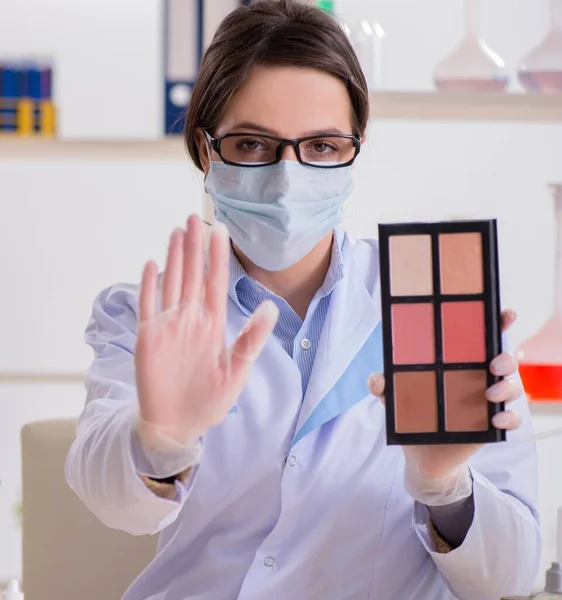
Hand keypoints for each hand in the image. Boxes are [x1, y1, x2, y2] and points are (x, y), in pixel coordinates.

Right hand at [134, 215, 278, 450]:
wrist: (178, 425)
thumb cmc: (209, 400)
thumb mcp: (236, 371)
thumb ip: (252, 339)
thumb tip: (272, 307)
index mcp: (213, 325)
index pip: (217, 283)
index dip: (218, 258)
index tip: (222, 231)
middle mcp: (191, 320)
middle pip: (193, 276)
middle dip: (195, 247)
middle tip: (196, 217)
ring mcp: (168, 327)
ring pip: (172, 284)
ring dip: (174, 259)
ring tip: (177, 232)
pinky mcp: (148, 338)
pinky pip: (148, 307)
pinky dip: (148, 287)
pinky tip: (151, 265)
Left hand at [368, 309, 522, 502]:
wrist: (420, 454)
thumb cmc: (411, 415)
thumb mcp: (393, 398)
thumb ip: (383, 386)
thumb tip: (376, 378)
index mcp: (459, 363)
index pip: (483, 337)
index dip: (497, 322)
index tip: (504, 313)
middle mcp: (479, 377)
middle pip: (504, 360)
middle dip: (505, 357)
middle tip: (493, 364)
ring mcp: (488, 402)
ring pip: (512, 386)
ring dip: (506, 387)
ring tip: (489, 395)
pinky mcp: (492, 426)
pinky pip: (512, 419)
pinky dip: (509, 418)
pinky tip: (496, 420)